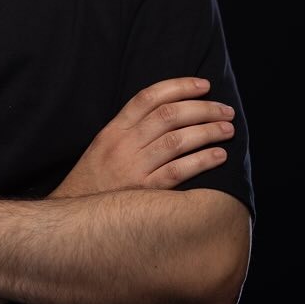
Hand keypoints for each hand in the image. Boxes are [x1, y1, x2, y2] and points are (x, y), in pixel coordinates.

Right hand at [51, 77, 235, 197]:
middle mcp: (123, 145)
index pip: (148, 97)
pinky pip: (178, 171)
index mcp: (113, 130)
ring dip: (208, 131)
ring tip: (228, 129)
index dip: (179, 86)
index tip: (204, 84)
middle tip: (225, 109)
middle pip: (168, 116)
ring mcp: (133, 168)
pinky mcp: (144, 192)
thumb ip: (130, 129)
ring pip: (177, 141)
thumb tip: (171, 112)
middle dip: (202, 108)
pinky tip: (219, 156)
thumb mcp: (103, 146)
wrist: (76, 218)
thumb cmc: (95, 180)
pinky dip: (202, 161)